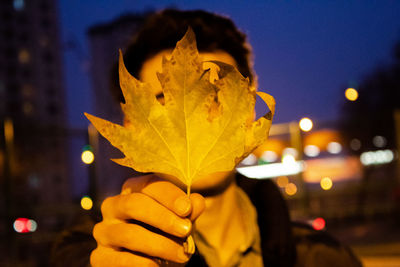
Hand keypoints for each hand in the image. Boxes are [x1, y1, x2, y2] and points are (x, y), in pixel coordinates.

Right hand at [90, 174, 204, 265]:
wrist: (151, 264)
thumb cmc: (167, 235)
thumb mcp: (181, 222)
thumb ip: (189, 212)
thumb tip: (197, 202)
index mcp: (133, 190)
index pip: (149, 184)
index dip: (169, 195)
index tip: (187, 208)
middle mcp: (113, 206)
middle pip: (135, 204)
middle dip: (163, 217)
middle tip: (186, 230)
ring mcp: (103, 231)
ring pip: (130, 234)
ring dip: (160, 245)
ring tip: (182, 254)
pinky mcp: (100, 257)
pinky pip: (121, 260)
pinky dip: (144, 264)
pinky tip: (159, 266)